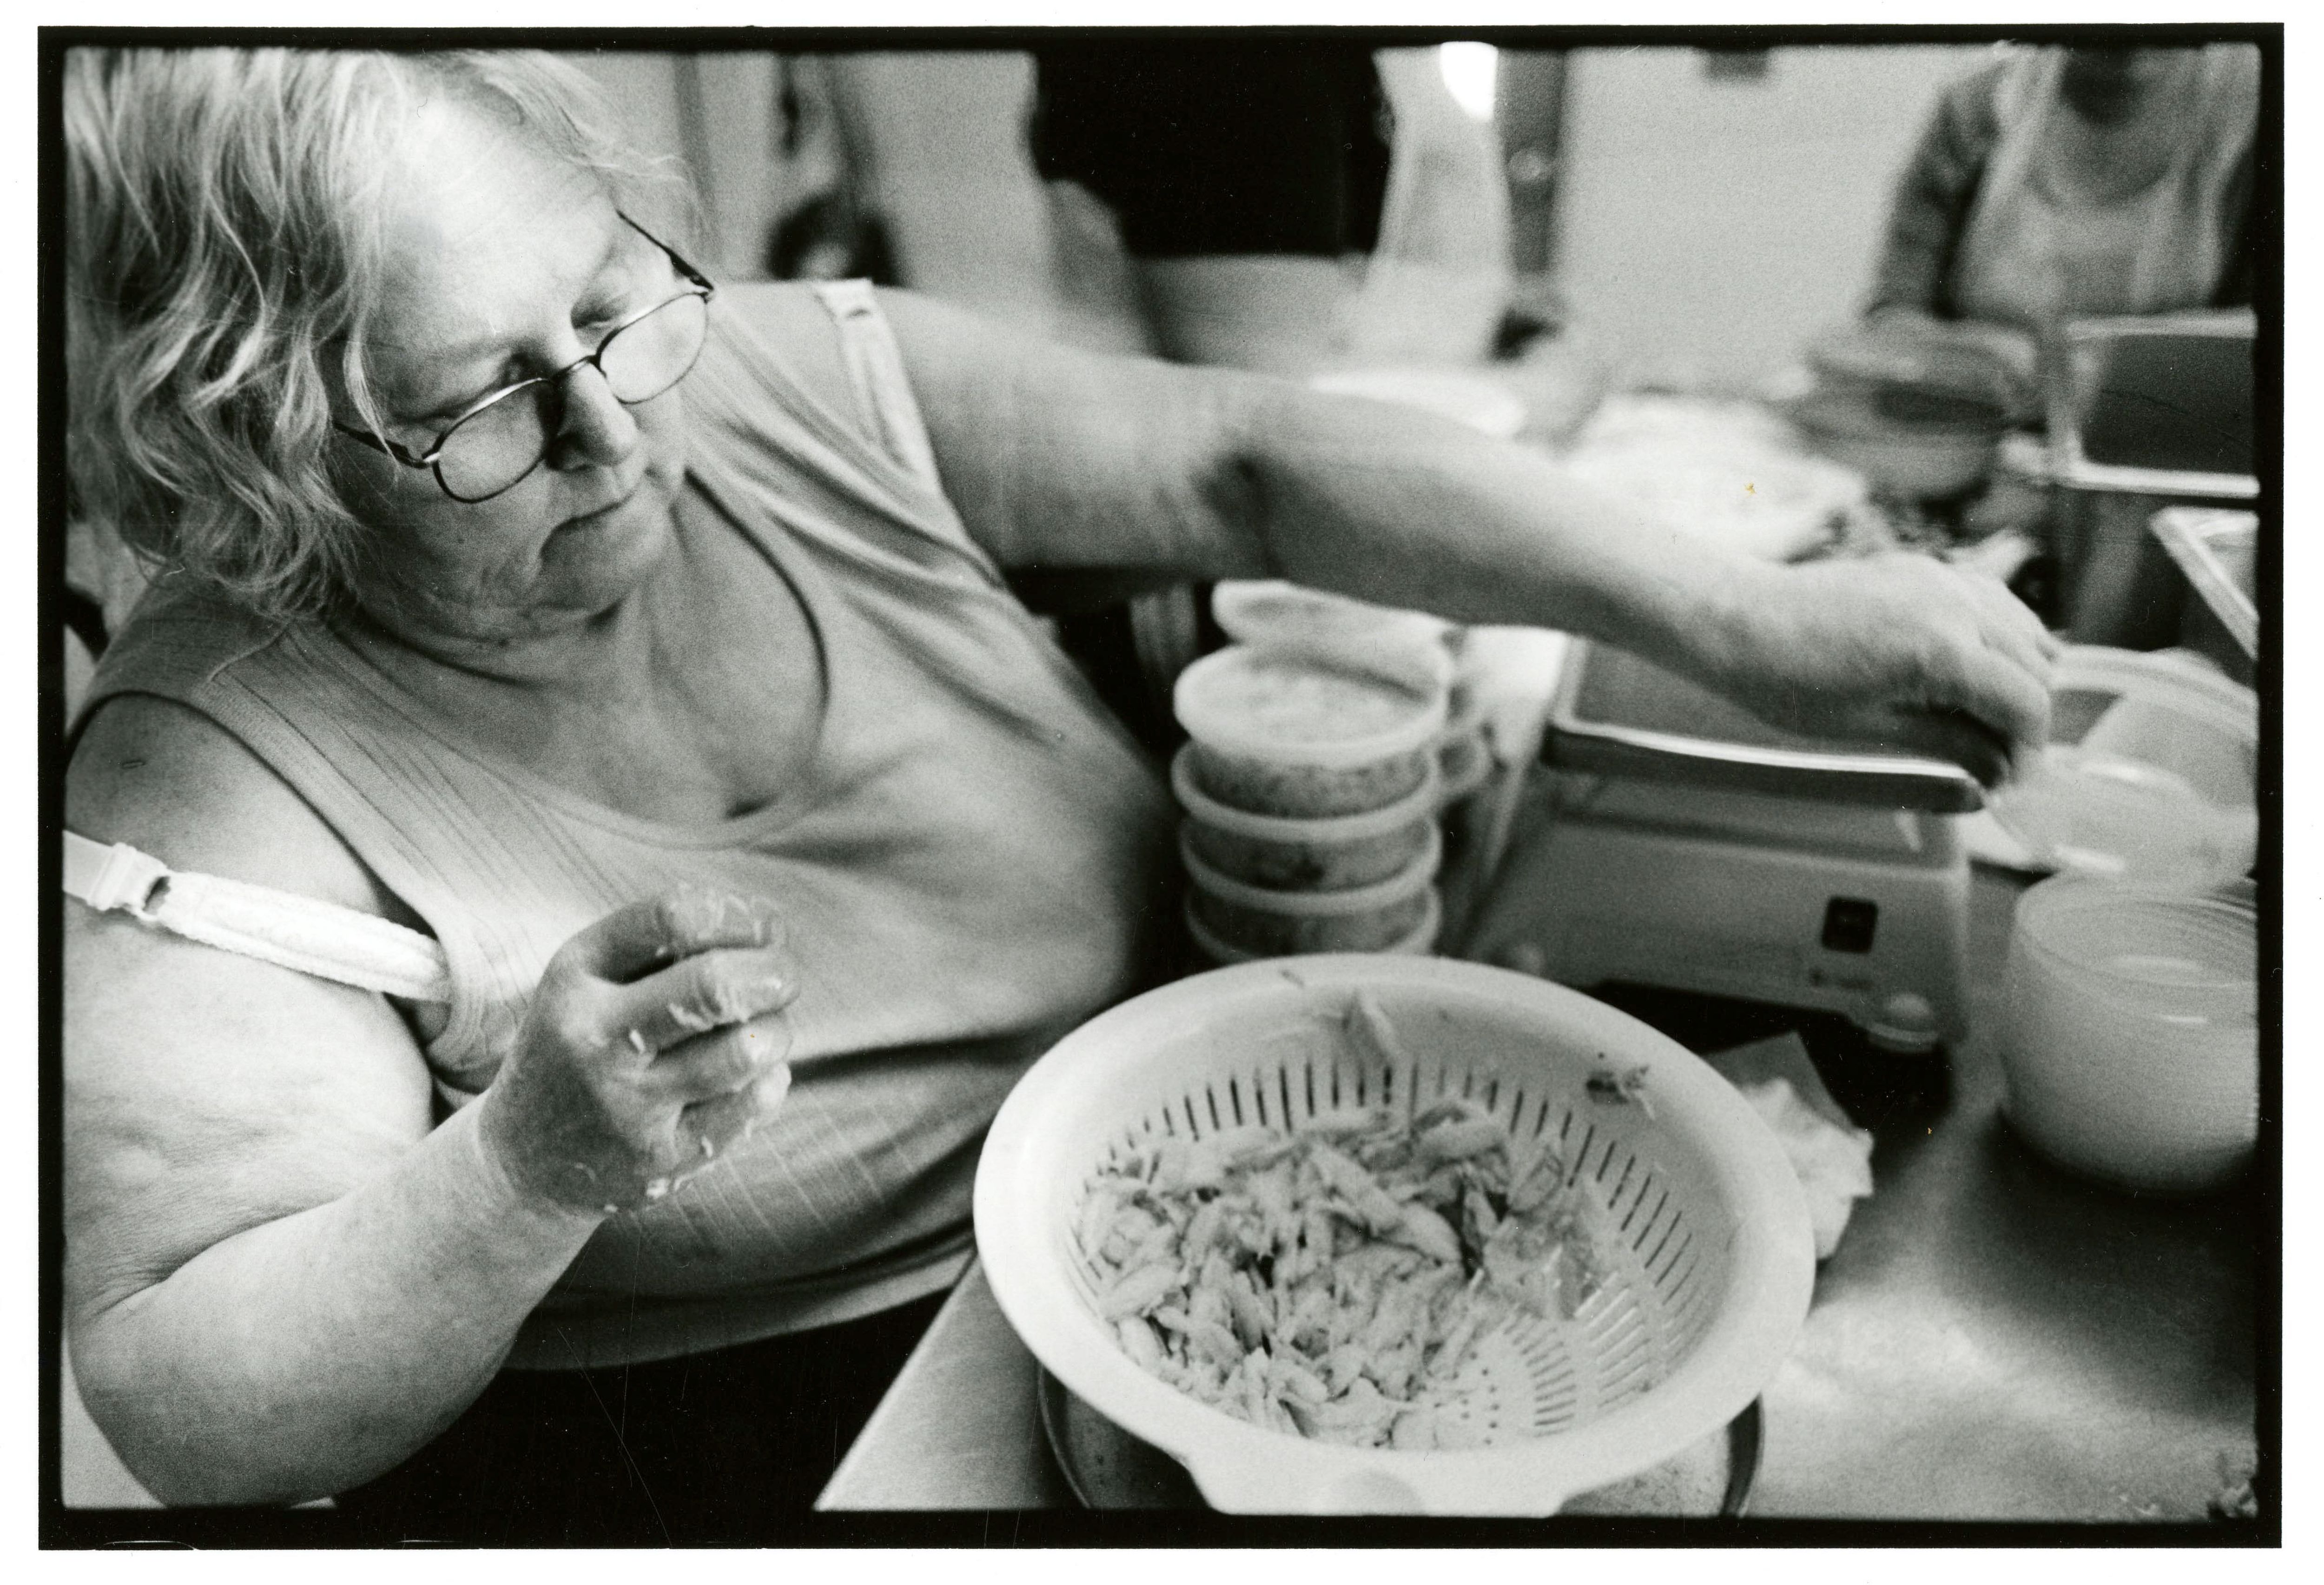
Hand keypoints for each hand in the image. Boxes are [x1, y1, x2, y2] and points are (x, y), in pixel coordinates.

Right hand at [476, 888, 800, 1216]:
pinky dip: (770, 1081)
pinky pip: (749, 1107)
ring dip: (776, 1030)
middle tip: (785, 976)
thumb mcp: (591, 981)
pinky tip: (751, 1078)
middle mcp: (594, 1040)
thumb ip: (666, 945)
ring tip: (765, 1030)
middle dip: (773, 972)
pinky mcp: (660, 1162)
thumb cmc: (583, 1044)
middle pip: (713, 986)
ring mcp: (626, 1107)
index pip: (672, 917)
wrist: (524, 1160)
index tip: (769, 926)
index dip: (741, 915)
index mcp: (575, 977)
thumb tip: (769, 929)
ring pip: (743, 1051)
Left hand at [1713, 554, 2060, 787]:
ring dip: (2017, 673)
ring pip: (2024, 629)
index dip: (2027, 752)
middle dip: (2023, 716)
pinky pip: (1990, 601)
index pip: (2026, 704)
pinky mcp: (1926, 569)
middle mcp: (1955, 605)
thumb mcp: (1871, 726)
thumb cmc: (1787, 681)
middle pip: (2036, 667)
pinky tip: (1968, 668)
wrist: (1738, 621)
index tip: (2008, 781)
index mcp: (1942, 649)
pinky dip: (1996, 636)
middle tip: (1993, 756)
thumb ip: (1948, 744)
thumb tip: (1997, 774)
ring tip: (1981, 715)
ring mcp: (1943, 579)